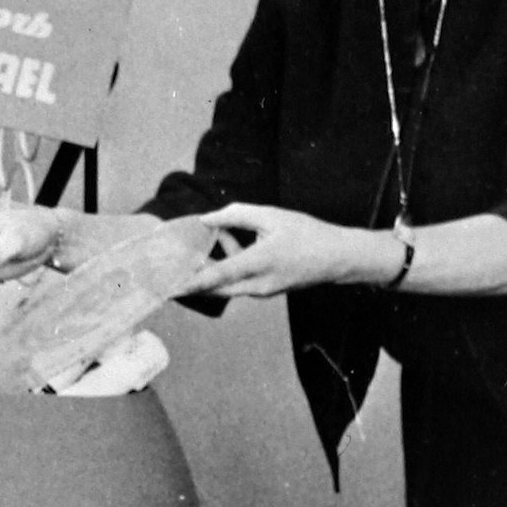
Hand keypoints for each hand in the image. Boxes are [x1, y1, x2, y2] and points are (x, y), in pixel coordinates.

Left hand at [183, 203, 382, 297]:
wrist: (339, 258)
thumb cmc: (308, 234)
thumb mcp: (272, 216)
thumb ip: (236, 215)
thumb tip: (208, 219)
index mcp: (258, 264)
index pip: (214, 277)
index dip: (189, 282)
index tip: (168, 287)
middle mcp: (257, 284)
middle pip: (215, 286)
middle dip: (193, 276)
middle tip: (173, 264)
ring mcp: (263, 291)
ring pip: (227, 283)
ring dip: (214, 264)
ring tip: (211, 235)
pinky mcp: (267, 290)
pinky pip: (240, 281)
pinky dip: (230, 264)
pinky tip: (231, 240)